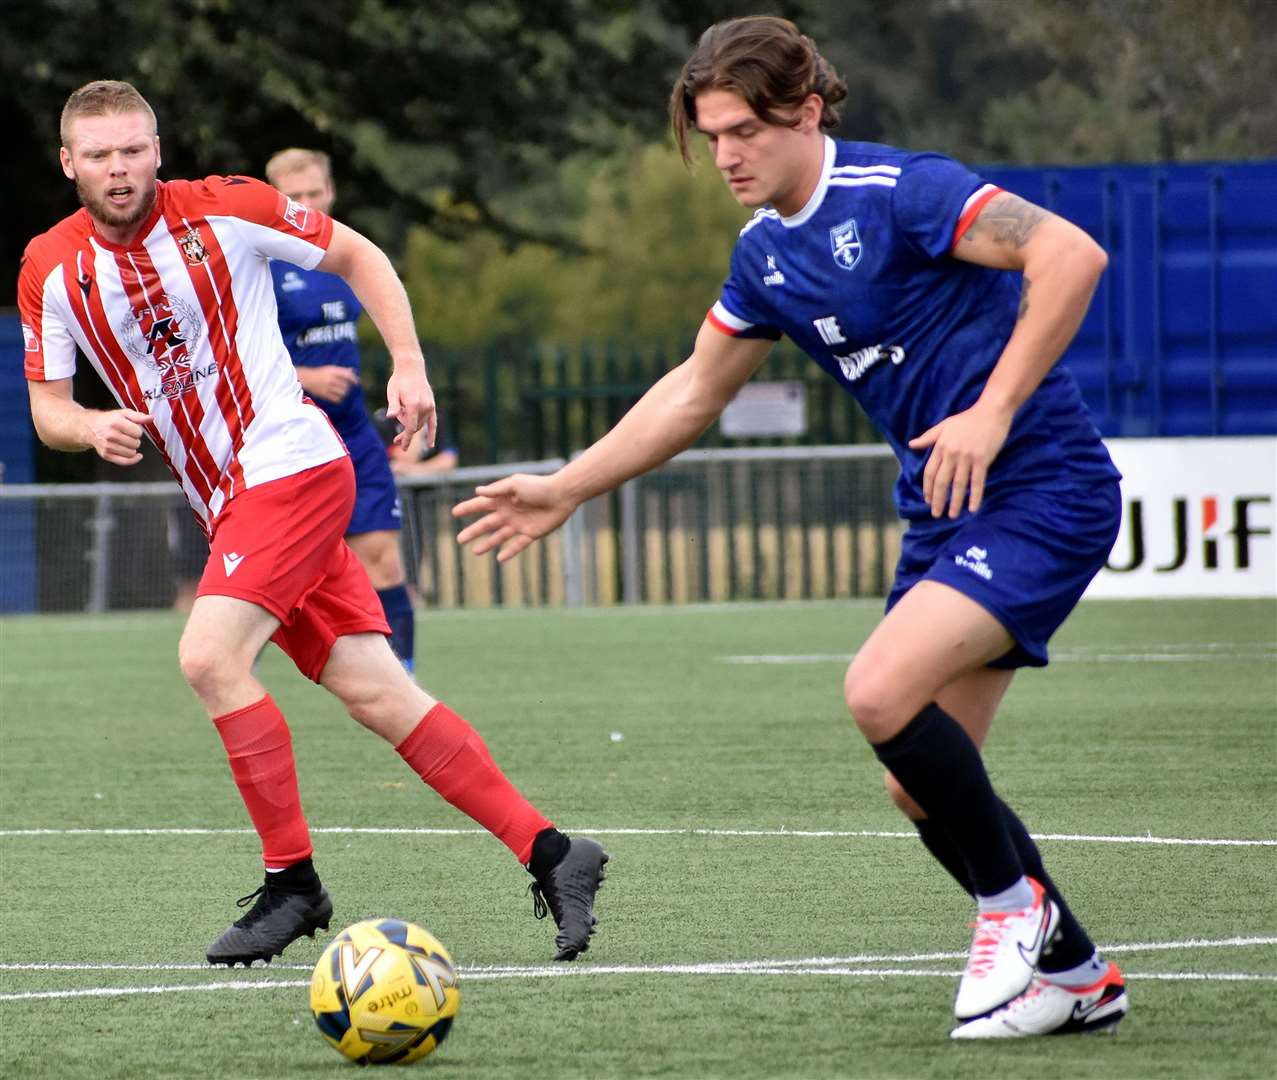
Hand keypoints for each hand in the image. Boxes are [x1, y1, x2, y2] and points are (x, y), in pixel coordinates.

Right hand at [87, 408, 150, 465]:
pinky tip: (136, 455)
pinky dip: (133, 459)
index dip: (137, 431)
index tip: (132, 429)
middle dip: (135, 440)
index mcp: (116, 423)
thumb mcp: (123, 413)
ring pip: (132, 453)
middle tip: (127, 435)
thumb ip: (138, 416)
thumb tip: (150, 418)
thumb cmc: (108, 420)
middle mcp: (111, 435)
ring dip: (132, 448)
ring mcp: (108, 446)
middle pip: (136, 443)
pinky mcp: (106, 455)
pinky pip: (125, 461)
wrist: (89, 427)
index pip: (138, 432)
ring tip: (126, 442)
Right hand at [298, 365, 358, 403]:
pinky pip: (337, 399)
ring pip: (342, 392)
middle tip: (345, 387)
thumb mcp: (330, 368)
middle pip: (346, 385)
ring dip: (344, 393)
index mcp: (332, 370)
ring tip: (341, 391)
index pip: (347, 375)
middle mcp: (330, 378)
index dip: (354, 379)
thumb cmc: (319, 373)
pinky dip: (339, 398)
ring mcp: (328, 387)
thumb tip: (353, 371)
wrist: (305, 379)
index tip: (357, 383)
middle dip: (347, 386)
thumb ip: (341, 370)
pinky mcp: (324, 395)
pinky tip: (338, 396)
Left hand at [385, 363, 434, 453]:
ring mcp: (430, 406)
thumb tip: (390, 416)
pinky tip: (430, 445)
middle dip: (405, 434)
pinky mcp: (432, 406)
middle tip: (395, 440)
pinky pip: (433, 423)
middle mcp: (424, 407)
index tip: (403, 448)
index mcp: (414, 405)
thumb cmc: (398, 380)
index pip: (410, 427)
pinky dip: (431, 434)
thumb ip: (393, 405)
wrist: (411, 368)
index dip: (406, 439)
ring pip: (420, 424)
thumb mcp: (392, 392)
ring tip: (401, 416)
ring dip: (411, 425)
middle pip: (414, 427)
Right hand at [453, 474, 574, 561]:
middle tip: (459, 539)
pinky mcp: (531, 533)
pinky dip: (509, 552)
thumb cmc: (538, 486)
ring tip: (475, 552)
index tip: (454, 513)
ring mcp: (519, 524)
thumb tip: (477, 492)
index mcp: (503, 499)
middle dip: (473, 531)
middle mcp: (509, 512)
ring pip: (499, 536)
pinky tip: (500, 558)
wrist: (562, 495)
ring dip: (487, 544)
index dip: (468, 508)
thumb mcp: (515, 484)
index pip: (481, 505)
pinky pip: (518, 545)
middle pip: (486, 524)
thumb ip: (496, 490)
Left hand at [908, 401, 1012, 517]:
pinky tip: (973, 508)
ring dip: (954, 502)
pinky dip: (975, 496)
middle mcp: (951, 454)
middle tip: (936, 514)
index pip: (929, 472)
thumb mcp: (944, 425)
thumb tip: (911, 445)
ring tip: (952, 516)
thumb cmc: (968, 419)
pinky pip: (977, 482)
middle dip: (937, 500)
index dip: (927, 488)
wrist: (991, 411)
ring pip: (958, 485)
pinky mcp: (982, 460)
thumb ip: (928, 437)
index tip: (927, 500)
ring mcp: (967, 458)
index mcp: (941, 447)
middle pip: (941, 482)